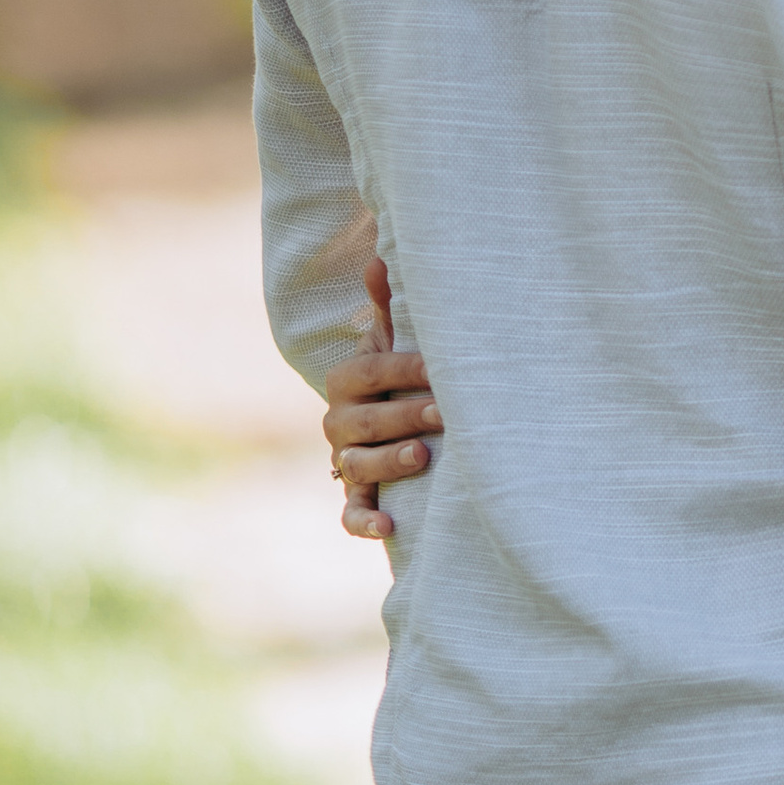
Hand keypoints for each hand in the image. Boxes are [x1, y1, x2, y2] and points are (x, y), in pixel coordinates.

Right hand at [322, 259, 441, 543]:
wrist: (389, 423)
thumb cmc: (401, 375)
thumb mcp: (394, 341)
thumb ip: (389, 306)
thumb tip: (381, 257)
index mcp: (347, 382)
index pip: (369, 373)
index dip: (402, 370)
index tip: (439, 369)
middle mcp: (340, 423)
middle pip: (364, 422)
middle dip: (403, 416)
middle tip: (443, 412)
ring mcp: (347, 462)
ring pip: (358, 466)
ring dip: (388, 462)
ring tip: (423, 457)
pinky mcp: (358, 497)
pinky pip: (352, 515)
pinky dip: (367, 523)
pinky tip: (391, 528)